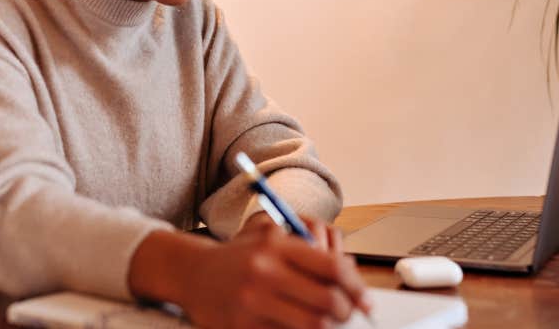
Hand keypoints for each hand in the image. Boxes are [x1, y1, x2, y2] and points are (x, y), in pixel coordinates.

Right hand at [180, 220, 371, 328]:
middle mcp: (265, 271)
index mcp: (277, 245)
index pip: (333, 267)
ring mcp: (253, 301)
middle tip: (346, 314)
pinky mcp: (243, 326)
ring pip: (313, 325)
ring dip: (327, 327)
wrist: (193, 273)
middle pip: (328, 301)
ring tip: (325, 322)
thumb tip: (352, 272)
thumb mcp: (271, 238)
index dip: (357, 287)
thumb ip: (310, 251)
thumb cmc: (241, 257)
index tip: (365, 300)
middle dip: (345, 312)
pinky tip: (297, 326)